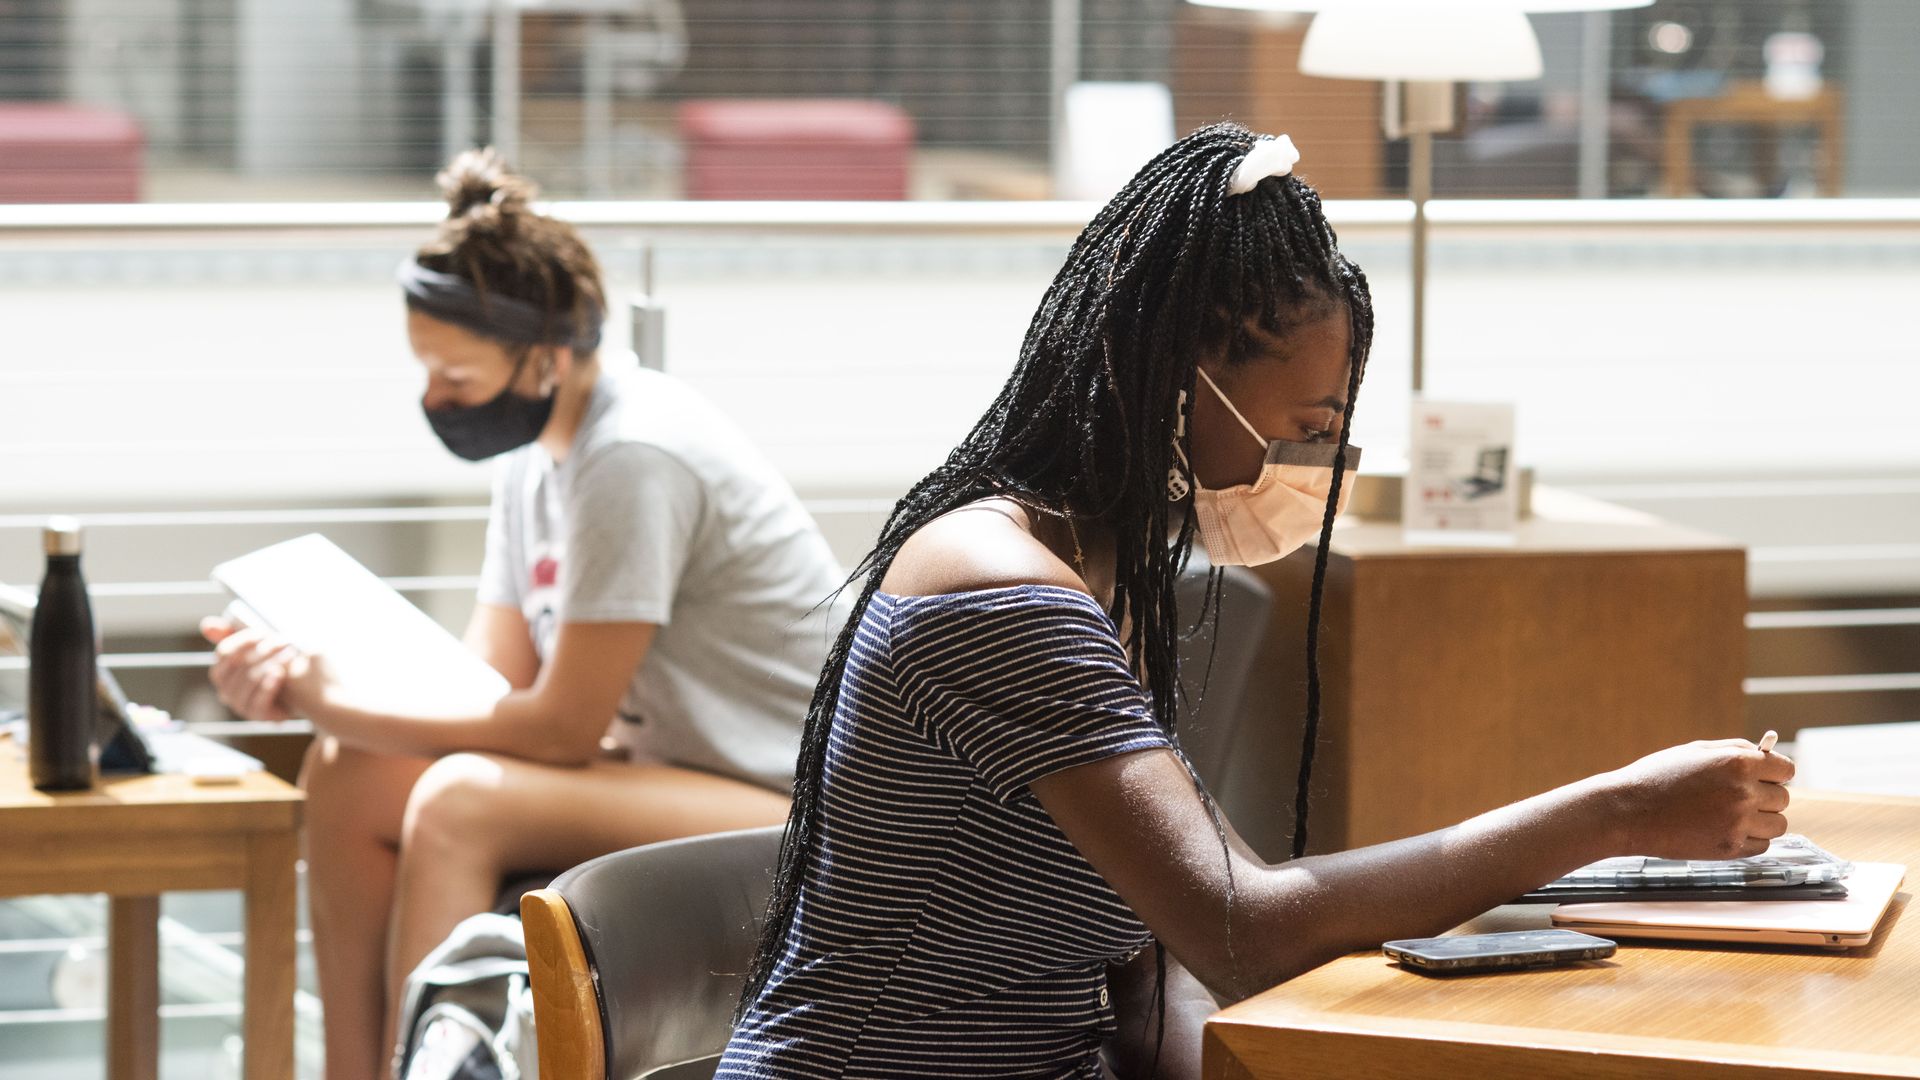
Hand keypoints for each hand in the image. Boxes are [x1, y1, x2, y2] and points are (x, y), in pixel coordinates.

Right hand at [201, 616, 303, 721]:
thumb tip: (206, 624)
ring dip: (271, 664)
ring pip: (249, 681)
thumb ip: (231, 634)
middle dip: (262, 650)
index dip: (244, 641)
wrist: (300, 695)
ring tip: (290, 653)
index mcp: (221, 672)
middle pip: (239, 666)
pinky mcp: (257, 717)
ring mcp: (240, 706)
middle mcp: (225, 691)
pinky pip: (257, 702)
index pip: (224, 653)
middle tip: (284, 640)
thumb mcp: (254, 648)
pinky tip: (279, 674)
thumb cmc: (273, 666)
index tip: (265, 632)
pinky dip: (268, 686)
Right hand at [1606, 739, 1794, 858]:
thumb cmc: (1657, 778)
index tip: (1767, 777)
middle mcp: (1743, 793)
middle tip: (1738, 796)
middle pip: (1783, 799)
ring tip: (1732, 814)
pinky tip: (1724, 829)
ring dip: (1762, 820)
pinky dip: (1750, 839)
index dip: (1776, 773)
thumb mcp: (1696, 751)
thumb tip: (1766, 755)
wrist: (1626, 813)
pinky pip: (1762, 845)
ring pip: (1778, 825)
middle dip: (1766, 796)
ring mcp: (1737, 823)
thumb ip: (1735, 750)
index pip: (1786, 770)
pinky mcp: (1730, 849)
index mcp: (1737, 763)